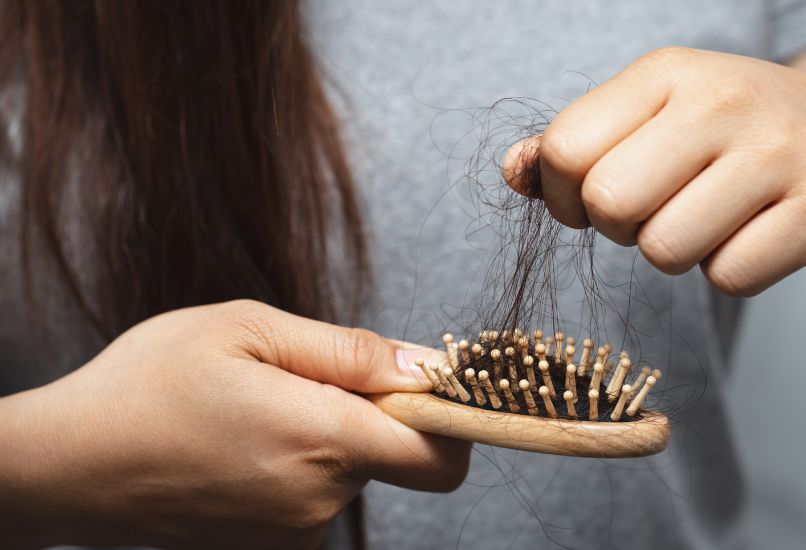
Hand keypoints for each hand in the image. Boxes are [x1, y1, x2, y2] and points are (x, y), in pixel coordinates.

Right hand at [0, 300, 468, 548]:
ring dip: (323, 436)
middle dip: (366, 412)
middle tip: (295, 379)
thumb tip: (426, 366)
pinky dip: (296, 466)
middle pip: (392, 455)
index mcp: (321, 438)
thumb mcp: (248, 329)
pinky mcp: (269, 546)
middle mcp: (317, 499)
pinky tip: (240, 443)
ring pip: (348, 472)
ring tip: (252, 410)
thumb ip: (350, 351)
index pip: (441, 454)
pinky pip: (313, 495)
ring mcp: (292, 532)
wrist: (65, 463)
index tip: (422, 385)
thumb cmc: (147, 384)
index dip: (450, 417)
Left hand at [504, 47, 805, 294]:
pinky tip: (757, 233)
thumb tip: (513, 172)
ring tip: (712, 219)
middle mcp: (722, 99)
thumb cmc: (735, 134)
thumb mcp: (655, 116)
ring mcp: (778, 151)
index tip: (597, 199)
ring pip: (666, 251)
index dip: (566, 196)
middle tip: (659, 212)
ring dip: (677, 253)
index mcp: (666, 72)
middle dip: (621, 228)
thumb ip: (575, 144)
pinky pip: (730, 278)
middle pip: (610, 204)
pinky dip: (733, 271)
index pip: (565, 149)